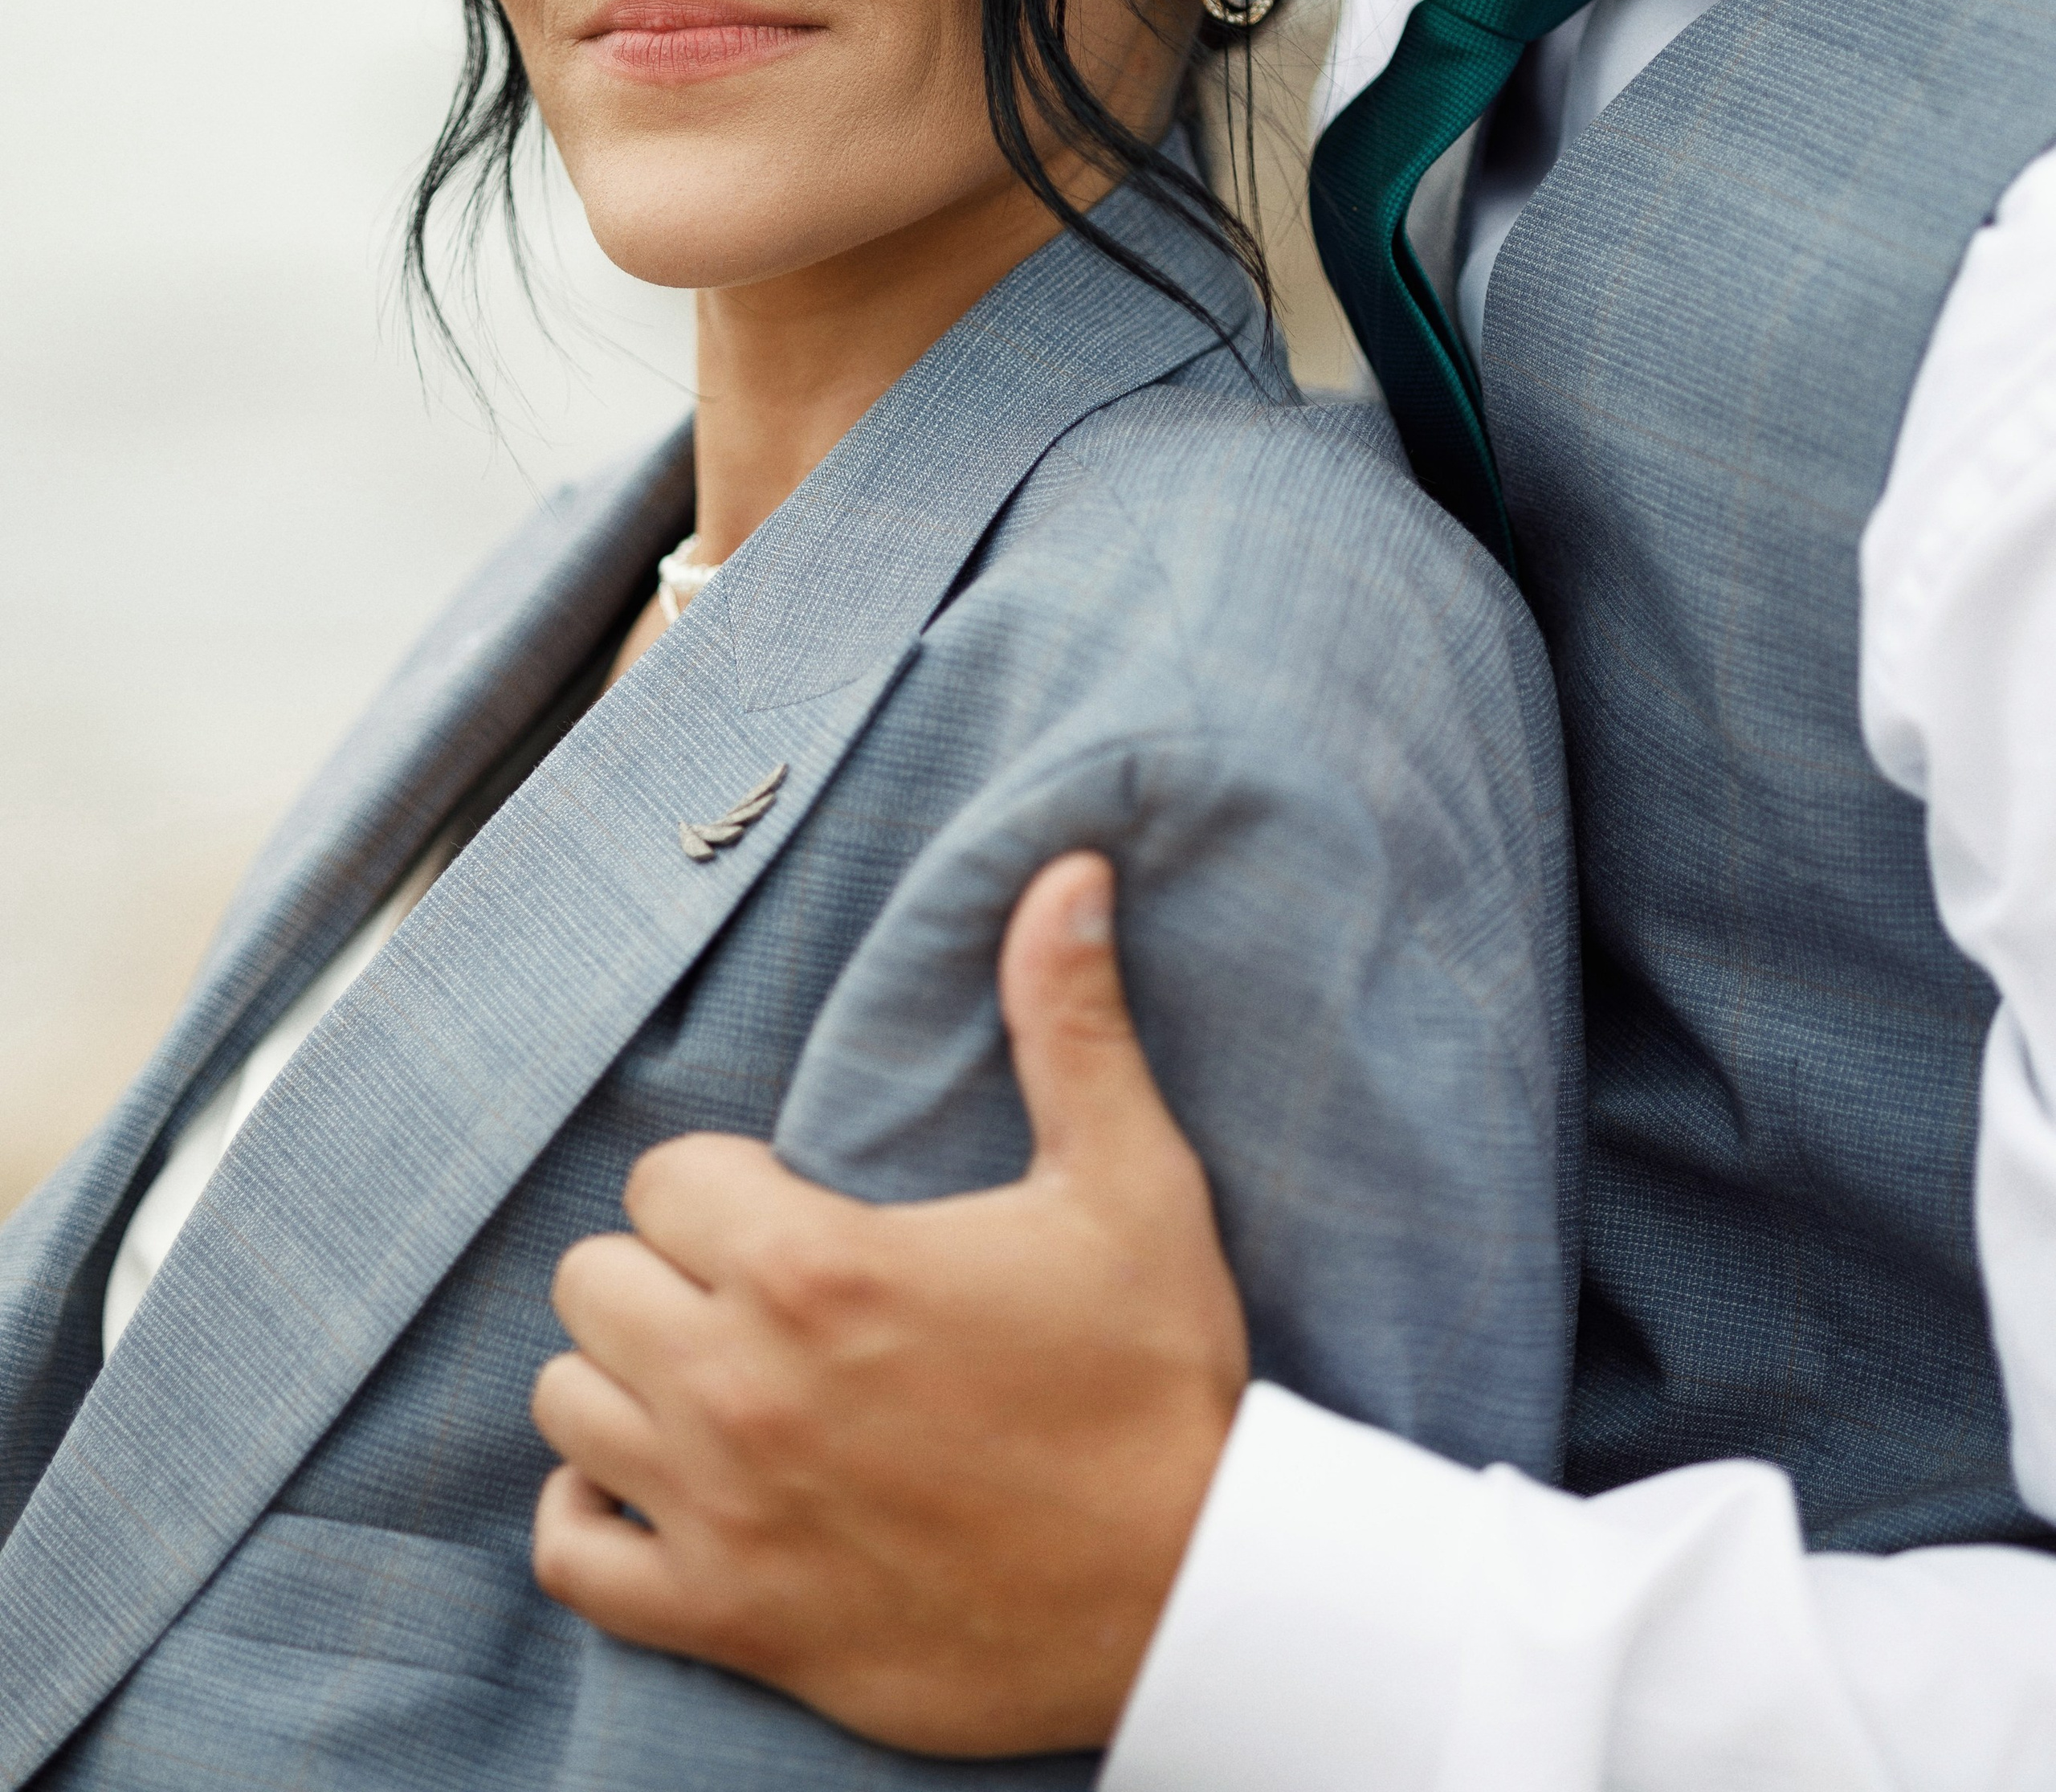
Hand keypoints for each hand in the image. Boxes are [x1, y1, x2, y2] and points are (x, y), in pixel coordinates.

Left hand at [530, 850, 1249, 1755]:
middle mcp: (740, 1388)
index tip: (790, 1208)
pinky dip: (595, 1517)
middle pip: (594, 1283)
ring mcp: (723, 1513)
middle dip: (664, 1271)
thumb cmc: (1157, 1383)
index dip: (722, 1182)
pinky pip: (571, 1556)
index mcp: (816, 1268)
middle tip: (751, 1290)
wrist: (1190, 1595)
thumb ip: (1071, 1020)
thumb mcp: (1129, 1183)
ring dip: (627, 1381)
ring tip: (714, 1373)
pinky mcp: (728, 1621)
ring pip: (567, 1407)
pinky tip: (660, 1485)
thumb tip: (1068, 872)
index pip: (662, 1177)